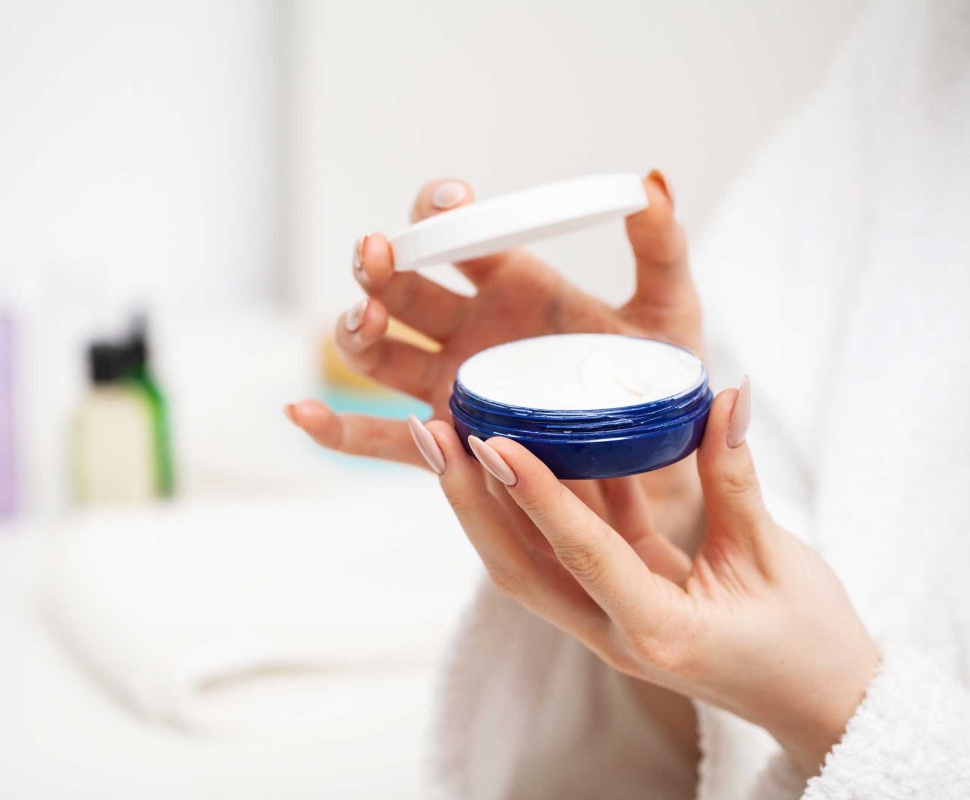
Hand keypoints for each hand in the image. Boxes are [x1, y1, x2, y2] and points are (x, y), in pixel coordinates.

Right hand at [285, 172, 702, 537]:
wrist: (658, 460)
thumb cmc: (659, 382)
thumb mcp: (670, 314)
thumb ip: (661, 250)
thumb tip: (651, 182)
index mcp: (512, 282)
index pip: (458, 235)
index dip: (439, 214)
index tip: (451, 207)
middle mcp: (468, 327)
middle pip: (402, 286)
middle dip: (383, 265)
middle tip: (378, 253)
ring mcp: (448, 382)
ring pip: (378, 351)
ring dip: (356, 329)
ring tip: (366, 321)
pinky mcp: (444, 439)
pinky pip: (381, 438)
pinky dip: (335, 430)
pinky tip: (299, 415)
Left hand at [408, 381, 880, 775]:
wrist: (820, 704)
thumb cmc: (809, 643)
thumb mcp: (776, 557)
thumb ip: (735, 477)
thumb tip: (723, 397)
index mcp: (657, 629)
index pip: (583, 554)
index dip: (536, 495)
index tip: (491, 442)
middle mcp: (614, 633)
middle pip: (518, 566)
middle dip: (470, 499)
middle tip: (433, 432)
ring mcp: (608, 623)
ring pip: (529, 560)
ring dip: (491, 500)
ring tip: (455, 435)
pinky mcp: (617, 603)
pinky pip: (572, 548)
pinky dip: (554, 499)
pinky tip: (539, 443)